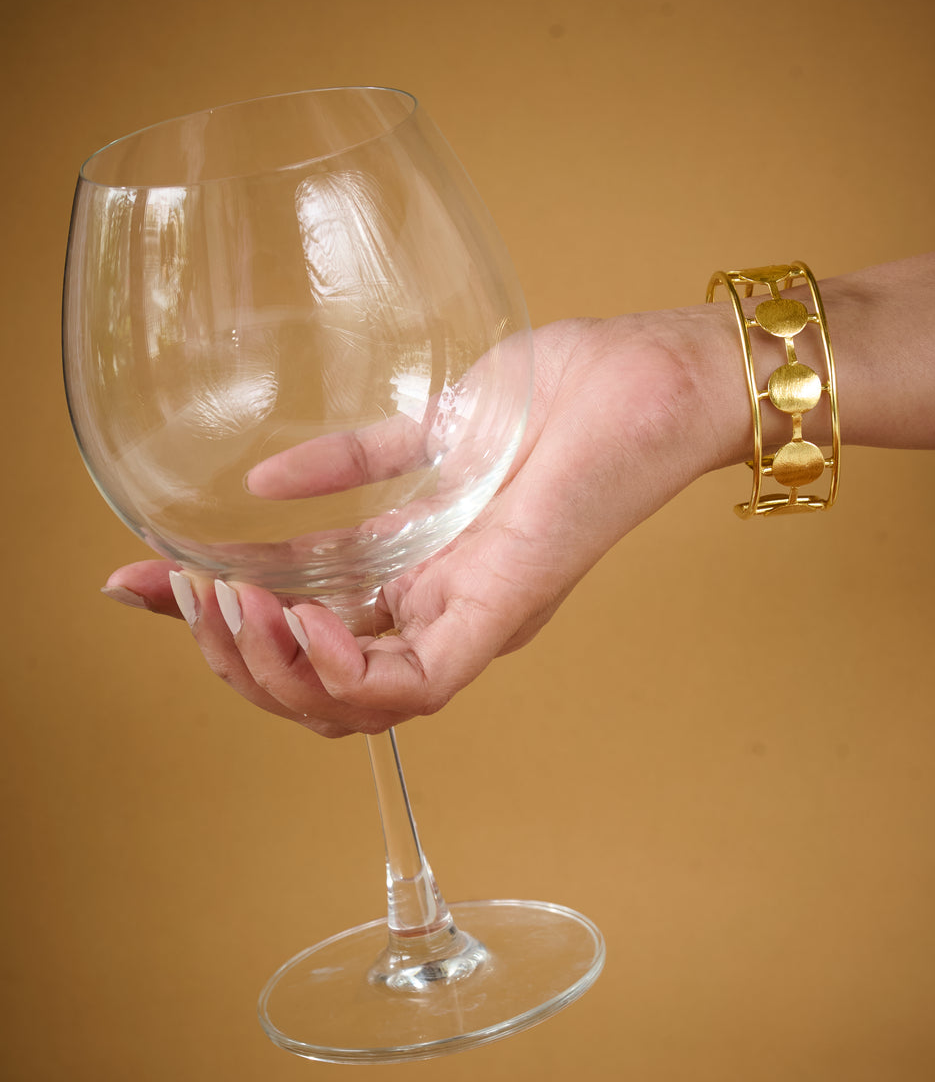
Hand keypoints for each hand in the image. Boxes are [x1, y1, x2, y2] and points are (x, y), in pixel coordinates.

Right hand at [103, 307, 734, 736]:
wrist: (655, 374)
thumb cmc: (563, 394)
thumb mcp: (430, 429)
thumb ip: (352, 467)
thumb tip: (258, 486)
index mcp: (423, 577)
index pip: (304, 628)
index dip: (215, 623)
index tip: (133, 587)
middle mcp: (444, 614)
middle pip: (319, 689)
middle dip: (234, 658)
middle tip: (182, 593)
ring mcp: (476, 620)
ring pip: (357, 707)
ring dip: (276, 673)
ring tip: (229, 611)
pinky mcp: (506, 608)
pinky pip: (419, 685)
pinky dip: (349, 672)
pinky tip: (304, 625)